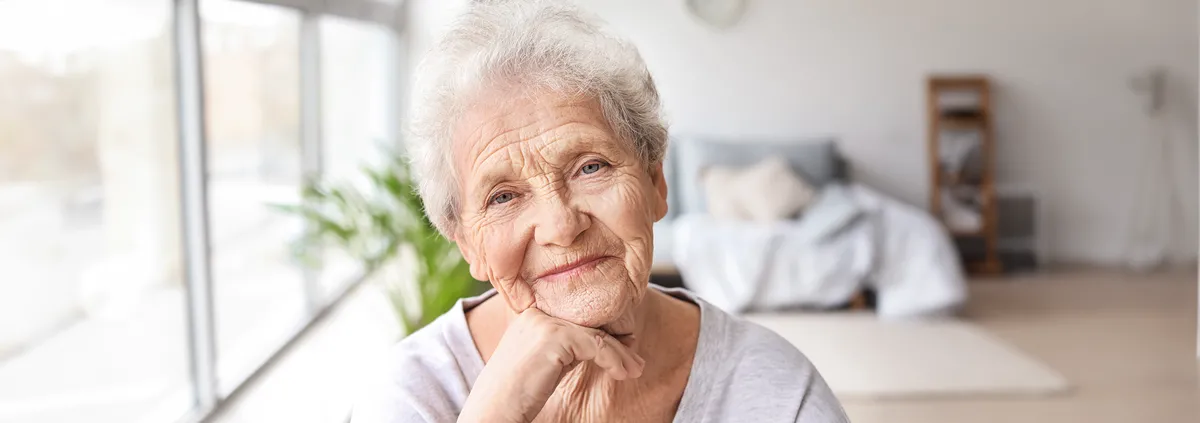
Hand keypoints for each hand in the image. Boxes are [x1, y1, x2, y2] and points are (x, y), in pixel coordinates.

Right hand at [458, 308, 644, 422]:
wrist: (493, 410)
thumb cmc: (516, 393)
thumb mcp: (545, 361)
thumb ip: (567, 346)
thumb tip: (602, 342)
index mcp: (532, 313)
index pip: (577, 317)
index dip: (603, 331)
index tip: (624, 345)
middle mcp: (536, 312)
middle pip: (588, 324)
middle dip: (616, 343)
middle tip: (634, 361)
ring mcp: (544, 323)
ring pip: (595, 335)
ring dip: (620, 354)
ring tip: (635, 370)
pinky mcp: (552, 337)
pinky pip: (595, 347)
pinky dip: (613, 360)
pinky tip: (622, 373)